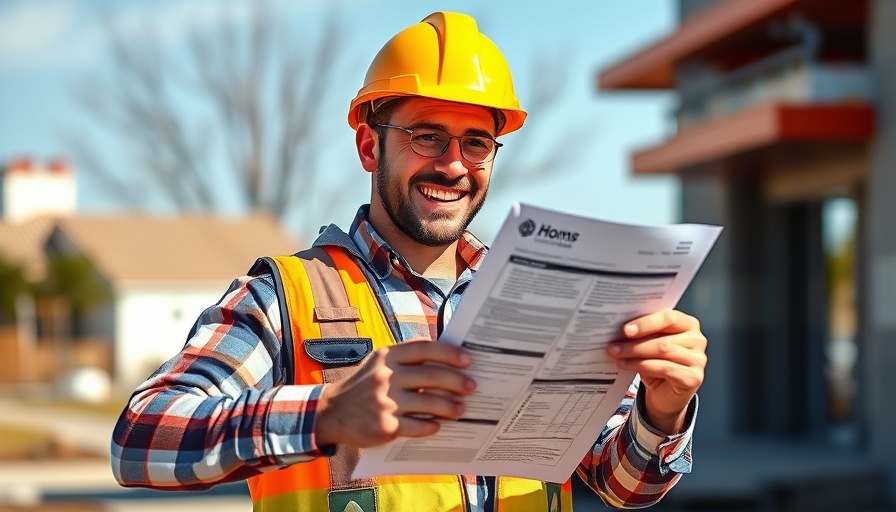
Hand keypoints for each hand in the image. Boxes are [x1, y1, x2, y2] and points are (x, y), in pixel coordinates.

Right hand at [314, 340, 475, 447]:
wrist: (332, 412)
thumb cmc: (364, 385)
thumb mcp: (379, 362)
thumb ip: (406, 357)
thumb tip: (446, 356)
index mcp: (387, 356)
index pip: (424, 349)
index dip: (449, 353)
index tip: (467, 360)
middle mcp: (386, 376)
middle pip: (431, 376)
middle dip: (456, 382)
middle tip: (471, 387)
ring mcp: (385, 402)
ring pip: (429, 403)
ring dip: (450, 407)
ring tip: (461, 409)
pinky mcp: (385, 426)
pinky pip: (418, 426)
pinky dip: (431, 426)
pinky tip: (438, 425)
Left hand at [607, 310, 706, 433]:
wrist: (665, 393)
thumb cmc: (657, 362)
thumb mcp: (649, 343)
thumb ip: (642, 333)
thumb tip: (616, 327)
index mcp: (687, 323)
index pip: (668, 317)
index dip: (646, 323)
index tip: (625, 329)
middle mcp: (697, 339)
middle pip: (663, 338)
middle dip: (634, 342)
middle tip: (613, 345)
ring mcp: (698, 359)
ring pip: (663, 352)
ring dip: (635, 354)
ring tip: (616, 355)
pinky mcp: (694, 377)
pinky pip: (665, 369)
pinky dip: (642, 366)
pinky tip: (626, 366)